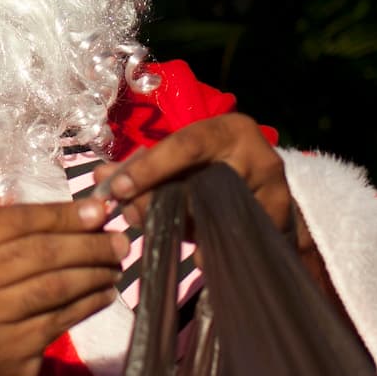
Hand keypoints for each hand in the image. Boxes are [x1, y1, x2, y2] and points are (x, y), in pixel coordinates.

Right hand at [0, 198, 127, 375]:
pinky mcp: (11, 351)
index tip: (100, 211)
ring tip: (115, 269)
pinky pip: (60, 319)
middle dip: (88, 245)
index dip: (63, 214)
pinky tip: (103, 296)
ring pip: (55, 286)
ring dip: (93, 274)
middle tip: (120, 243)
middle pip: (41, 253)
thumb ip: (21, 237)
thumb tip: (89, 214)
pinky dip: (88, 304)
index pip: (16, 221)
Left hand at [92, 113, 296, 236]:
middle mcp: (257, 157)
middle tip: (128, 213)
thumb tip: (101, 179)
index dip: (148, 168)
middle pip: (196, 186)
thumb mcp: (187, 154)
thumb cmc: (218, 163)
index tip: (116, 188)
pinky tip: (187, 245)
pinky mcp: (275, 226)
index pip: (186, 145)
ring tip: (152, 224)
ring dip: (173, 225)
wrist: (270, 191)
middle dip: (153, 202)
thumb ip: (144, 164)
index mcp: (232, 130)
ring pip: (208, 218)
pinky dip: (199, 245)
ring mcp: (271, 194)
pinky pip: (224, 241)